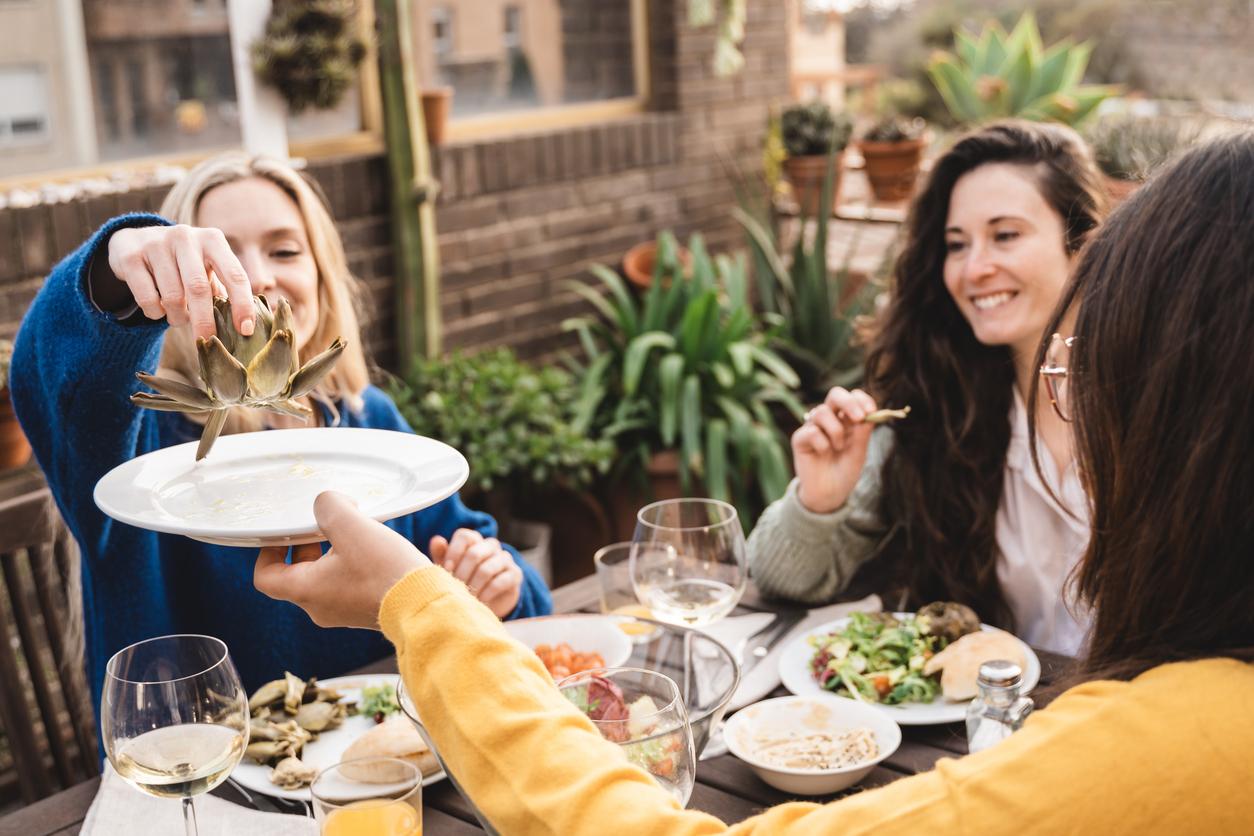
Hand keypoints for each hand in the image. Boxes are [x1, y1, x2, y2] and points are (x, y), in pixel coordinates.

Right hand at [100, 224, 254, 339]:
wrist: (136, 239)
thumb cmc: (183, 262)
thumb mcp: (206, 266)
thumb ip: (223, 289)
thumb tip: (243, 327)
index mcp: (212, 240)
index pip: (234, 274)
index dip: (242, 304)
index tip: (245, 330)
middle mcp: (185, 237)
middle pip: (198, 288)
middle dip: (205, 321)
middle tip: (207, 341)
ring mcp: (156, 244)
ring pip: (172, 297)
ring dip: (177, 318)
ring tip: (178, 318)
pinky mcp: (131, 256)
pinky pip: (147, 299)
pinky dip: (155, 313)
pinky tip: (158, 310)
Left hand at [254, 492, 431, 628]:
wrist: (425, 605)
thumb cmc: (385, 571)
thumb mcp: (352, 527)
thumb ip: (329, 507)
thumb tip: (326, 504)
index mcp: (306, 590)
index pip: (265, 576)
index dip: (268, 551)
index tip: (285, 533)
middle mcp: (319, 607)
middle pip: (297, 572)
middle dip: (308, 543)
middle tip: (327, 523)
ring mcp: (343, 611)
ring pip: (324, 576)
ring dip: (334, 552)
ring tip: (356, 531)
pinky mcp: (364, 610)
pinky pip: (347, 583)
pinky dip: (352, 563)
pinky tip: (374, 547)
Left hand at [429, 529, 522, 617]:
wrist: (489, 601)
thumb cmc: (465, 580)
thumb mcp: (450, 569)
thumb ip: (442, 555)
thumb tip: (436, 540)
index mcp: (474, 540)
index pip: (464, 536)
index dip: (453, 553)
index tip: (446, 570)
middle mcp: (491, 546)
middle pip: (474, 553)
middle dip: (462, 574)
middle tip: (455, 589)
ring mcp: (505, 559)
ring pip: (486, 569)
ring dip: (473, 586)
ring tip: (466, 598)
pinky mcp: (515, 574)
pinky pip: (500, 582)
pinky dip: (486, 594)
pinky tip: (480, 601)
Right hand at [792, 387, 878, 513]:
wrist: (829, 494)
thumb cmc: (845, 471)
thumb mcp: (859, 451)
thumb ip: (863, 432)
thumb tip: (870, 414)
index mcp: (847, 419)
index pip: (853, 397)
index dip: (862, 399)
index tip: (870, 412)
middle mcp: (829, 419)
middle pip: (835, 394)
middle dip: (848, 403)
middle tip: (859, 418)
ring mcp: (813, 427)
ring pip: (821, 412)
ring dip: (835, 431)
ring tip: (838, 448)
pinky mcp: (800, 438)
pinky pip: (811, 431)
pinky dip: (822, 444)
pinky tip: (823, 454)